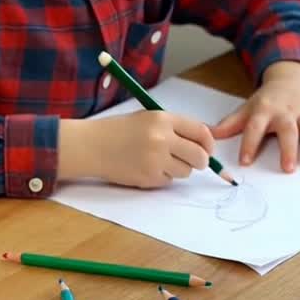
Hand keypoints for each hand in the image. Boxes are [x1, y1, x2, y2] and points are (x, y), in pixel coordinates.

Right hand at [59, 110, 214, 188]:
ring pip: (185, 172)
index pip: (201, 132)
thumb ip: (174, 127)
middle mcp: (162, 139)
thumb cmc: (118, 131)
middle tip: (195, 162)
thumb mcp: (147, 118)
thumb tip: (203, 142)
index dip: (208, 143)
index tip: (207, 149)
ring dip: (179, 169)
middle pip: (199, 156)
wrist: (91, 146)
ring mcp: (155, 160)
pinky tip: (146, 168)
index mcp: (163, 119)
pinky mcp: (148, 177)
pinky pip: (168, 181)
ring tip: (160, 161)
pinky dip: (162, 177)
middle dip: (201, 161)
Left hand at [211, 62, 299, 171]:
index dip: (250, 143)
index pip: (255, 126)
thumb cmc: (265, 102)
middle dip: (288, 147)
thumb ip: (230, 125)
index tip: (246, 162)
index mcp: (264, 110)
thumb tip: (206, 135)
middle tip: (287, 168)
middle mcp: (285, 111)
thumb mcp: (246, 110)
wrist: (289, 81)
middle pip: (287, 128)